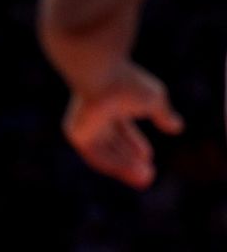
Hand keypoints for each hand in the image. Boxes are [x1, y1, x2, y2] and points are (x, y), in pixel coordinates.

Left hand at [62, 61, 183, 189]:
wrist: (100, 75)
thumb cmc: (127, 82)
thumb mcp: (153, 99)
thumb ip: (163, 114)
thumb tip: (177, 127)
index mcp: (109, 103)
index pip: (121, 129)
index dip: (135, 144)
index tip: (148, 156)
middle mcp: (94, 115)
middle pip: (112, 143)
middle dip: (130, 159)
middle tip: (148, 174)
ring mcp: (84, 124)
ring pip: (104, 152)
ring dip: (124, 166)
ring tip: (145, 177)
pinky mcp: (76, 133)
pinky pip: (95, 156)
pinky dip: (114, 166)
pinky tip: (132, 172)